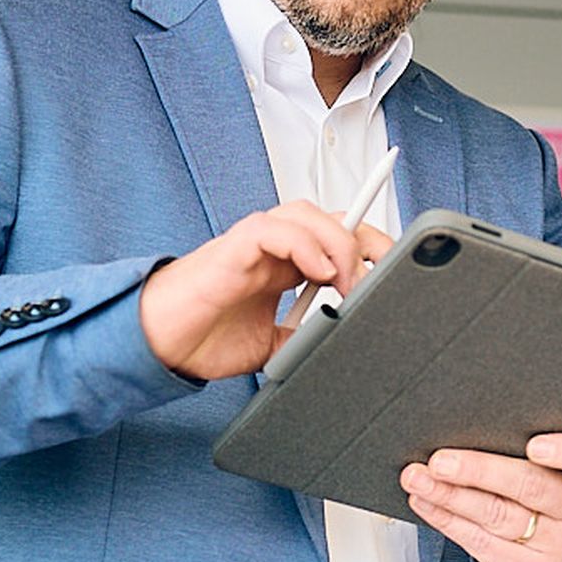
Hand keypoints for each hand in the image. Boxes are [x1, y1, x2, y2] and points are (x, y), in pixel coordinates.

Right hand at [138, 200, 393, 379]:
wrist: (162, 346)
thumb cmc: (203, 337)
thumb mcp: (273, 347)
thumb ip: (304, 338)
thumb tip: (340, 343)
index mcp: (285, 265)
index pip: (337, 237)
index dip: (370, 244)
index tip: (399, 268)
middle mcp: (273, 248)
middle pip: (330, 217)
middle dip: (366, 236)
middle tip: (387, 270)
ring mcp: (253, 245)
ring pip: (306, 214)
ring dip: (338, 242)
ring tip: (349, 280)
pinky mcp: (233, 249)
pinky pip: (274, 229)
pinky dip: (304, 244)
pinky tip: (320, 272)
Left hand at [402, 431, 561, 561]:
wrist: (552, 544)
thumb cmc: (551, 482)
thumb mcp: (560, 460)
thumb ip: (535, 436)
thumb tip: (475, 416)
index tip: (534, 445)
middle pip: (532, 487)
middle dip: (481, 471)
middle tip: (441, 460)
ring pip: (498, 515)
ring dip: (451, 495)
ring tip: (418, 477)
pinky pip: (482, 543)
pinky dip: (447, 520)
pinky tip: (427, 502)